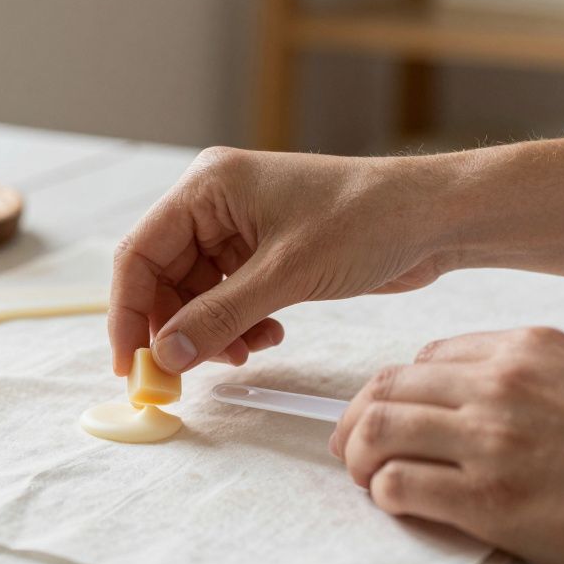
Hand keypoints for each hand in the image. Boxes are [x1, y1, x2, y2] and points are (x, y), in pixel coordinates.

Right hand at [108, 147, 454, 375]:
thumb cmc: (367, 220)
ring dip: (211, 332)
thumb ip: (218, 317)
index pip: (139, 254)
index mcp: (207, 187)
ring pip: (195, 295)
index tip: (129, 363)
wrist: (435, 218)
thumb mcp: (285, 274)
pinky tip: (267, 336)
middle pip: (163, 278)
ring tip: (243, 353)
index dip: (128, 312)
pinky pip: (226, 298)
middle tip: (181, 376)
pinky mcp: (263, 253)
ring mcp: (238, 229)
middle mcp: (214, 204)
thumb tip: (166, 356)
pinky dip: (237, 325)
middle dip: (174, 328)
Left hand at [332, 327, 563, 563]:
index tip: (392, 413)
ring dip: (358, 456)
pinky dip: (384, 494)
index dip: (396, 390)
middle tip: (355, 447)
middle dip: (358, 419)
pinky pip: (397, 484)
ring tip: (367, 476)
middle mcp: (502, 385)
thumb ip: (525, 380)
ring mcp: (492, 441)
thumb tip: (458, 394)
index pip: (424, 357)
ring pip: (376, 429)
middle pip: (387, 387)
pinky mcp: (488, 500)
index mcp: (529, 349)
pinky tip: (397, 502)